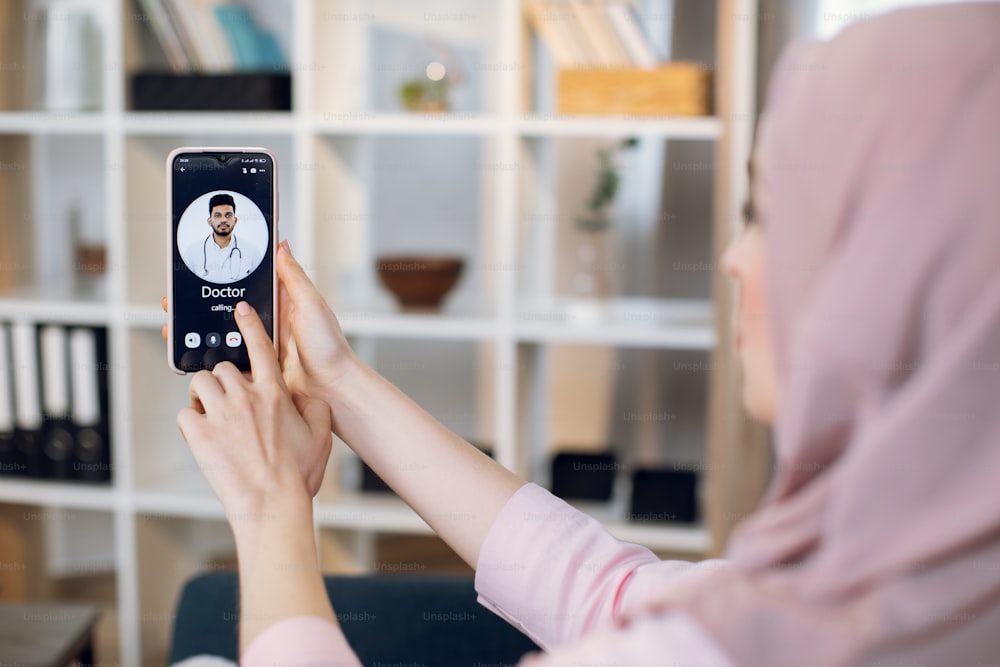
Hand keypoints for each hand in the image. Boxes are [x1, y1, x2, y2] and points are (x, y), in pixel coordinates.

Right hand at [161, 241, 358, 403]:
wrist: (332, 388)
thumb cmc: (329, 346)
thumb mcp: (311, 304)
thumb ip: (293, 276)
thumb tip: (281, 244)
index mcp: (282, 304)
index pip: (247, 284)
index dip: (224, 278)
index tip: (198, 269)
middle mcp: (269, 324)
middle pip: (228, 309)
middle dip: (201, 304)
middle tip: (174, 300)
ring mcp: (260, 346)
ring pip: (223, 334)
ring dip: (200, 330)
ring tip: (176, 323)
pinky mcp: (255, 368)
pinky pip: (228, 360)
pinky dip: (210, 356)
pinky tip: (192, 351)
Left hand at [176, 301, 332, 514]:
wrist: (272, 504)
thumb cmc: (297, 476)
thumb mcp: (321, 438)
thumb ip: (316, 410)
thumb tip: (307, 397)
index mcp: (275, 394)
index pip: (261, 347)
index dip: (250, 325)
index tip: (241, 311)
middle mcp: (246, 397)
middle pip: (224, 366)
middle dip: (224, 379)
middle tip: (227, 398)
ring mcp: (221, 414)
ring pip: (201, 383)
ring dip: (203, 394)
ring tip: (210, 411)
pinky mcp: (200, 435)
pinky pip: (185, 414)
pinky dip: (191, 420)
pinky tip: (201, 433)